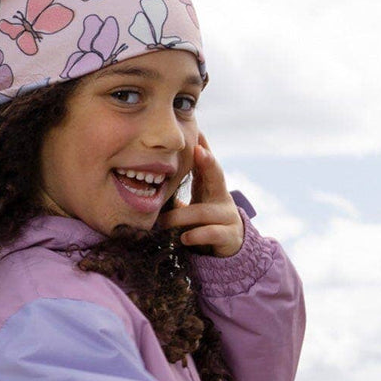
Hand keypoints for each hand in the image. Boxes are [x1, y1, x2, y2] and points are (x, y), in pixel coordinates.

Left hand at [158, 131, 243, 256]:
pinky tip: (184, 238)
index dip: (202, 150)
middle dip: (208, 162)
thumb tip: (151, 176)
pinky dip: (196, 235)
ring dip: (180, 216)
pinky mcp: (229, 237)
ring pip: (203, 212)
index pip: (206, 165)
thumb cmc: (204, 221)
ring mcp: (228, 216)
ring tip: (163, 223)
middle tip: (197, 150)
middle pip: (217, 175)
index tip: (197, 132)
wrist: (230, 247)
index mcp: (211, 187)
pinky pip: (212, 233)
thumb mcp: (193, 203)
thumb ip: (178, 191)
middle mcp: (222, 198)